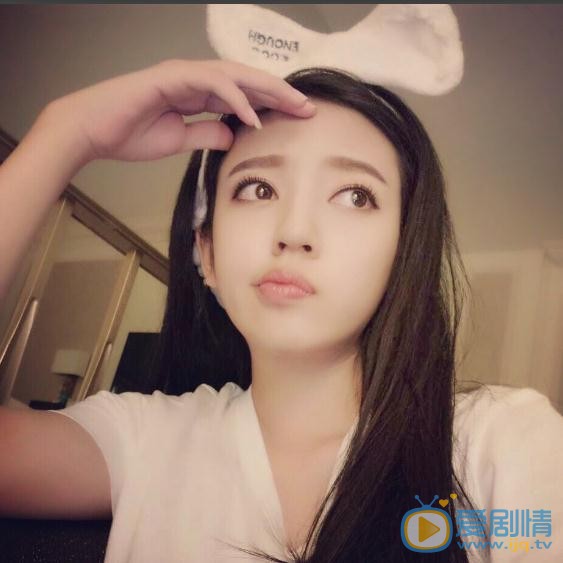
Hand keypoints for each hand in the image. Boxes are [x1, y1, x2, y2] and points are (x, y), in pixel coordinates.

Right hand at [46, 58, 315, 162]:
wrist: (94, 131)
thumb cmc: (130, 134)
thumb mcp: (180, 140)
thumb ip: (207, 135)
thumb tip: (233, 136)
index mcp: (198, 93)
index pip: (243, 96)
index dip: (271, 104)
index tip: (296, 119)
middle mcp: (195, 79)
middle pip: (247, 81)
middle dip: (279, 94)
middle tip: (309, 108)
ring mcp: (183, 74)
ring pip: (235, 75)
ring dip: (266, 90)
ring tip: (293, 106)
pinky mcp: (171, 76)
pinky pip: (211, 84)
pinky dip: (234, 98)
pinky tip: (254, 116)